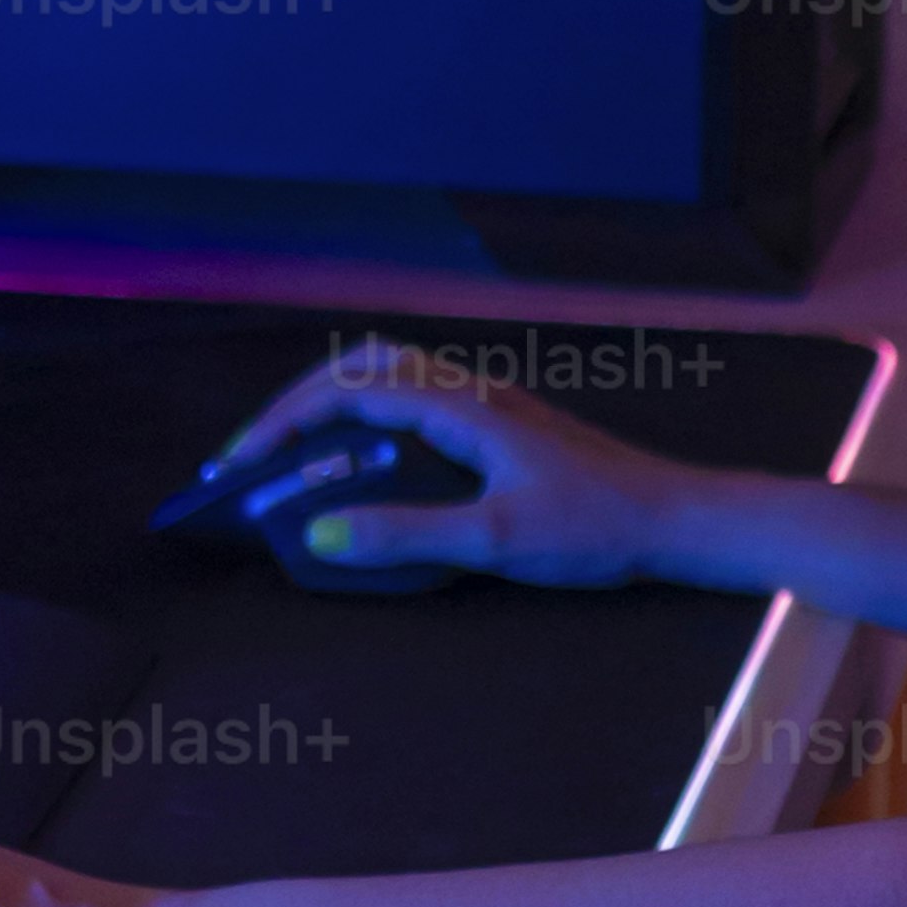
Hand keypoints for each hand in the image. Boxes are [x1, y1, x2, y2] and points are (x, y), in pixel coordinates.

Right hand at [198, 346, 694, 588]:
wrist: (673, 517)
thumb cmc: (592, 528)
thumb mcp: (495, 539)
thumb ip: (407, 535)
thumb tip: (321, 530)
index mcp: (458, 407)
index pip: (346, 395)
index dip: (281, 427)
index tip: (233, 467)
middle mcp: (466, 389)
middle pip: (357, 367)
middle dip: (293, 405)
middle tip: (246, 456)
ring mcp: (484, 400)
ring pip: (386, 370)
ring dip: (330, 398)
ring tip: (291, 446)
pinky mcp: (498, 419)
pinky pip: (412, 390)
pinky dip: (367, 408)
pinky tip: (364, 452)